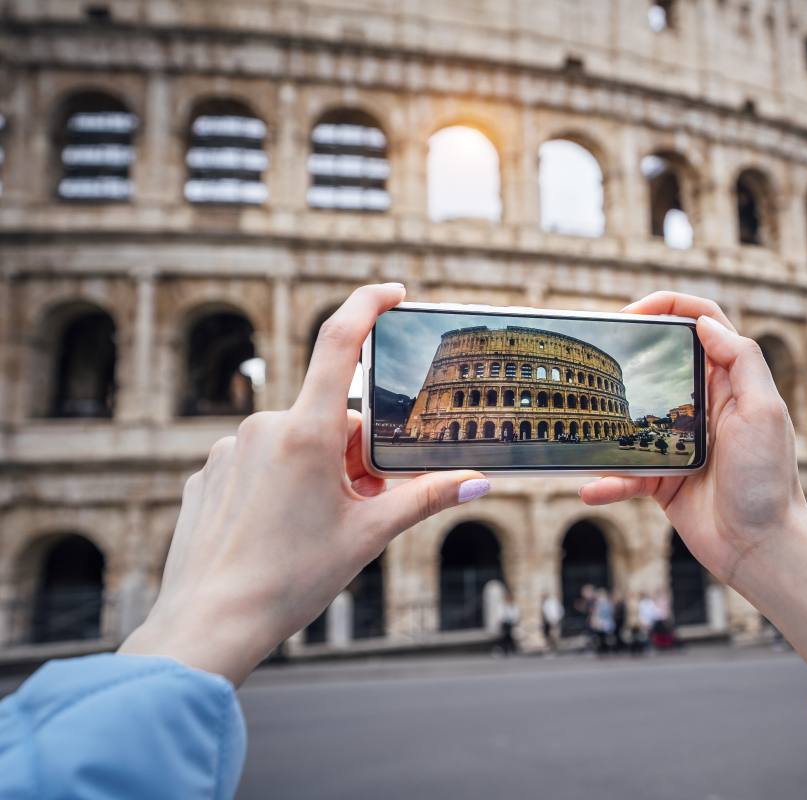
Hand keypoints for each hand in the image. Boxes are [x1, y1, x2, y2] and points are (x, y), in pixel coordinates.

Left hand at [119, 284, 490, 685]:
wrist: (210, 624)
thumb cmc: (290, 580)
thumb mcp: (368, 535)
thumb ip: (425, 498)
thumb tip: (478, 482)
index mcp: (307, 432)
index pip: (339, 343)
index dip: (367, 304)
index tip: (392, 292)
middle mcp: (264, 428)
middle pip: (331, 418)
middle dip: (357, 452)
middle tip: (366, 503)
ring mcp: (230, 451)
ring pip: (295, 443)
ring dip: (320, 470)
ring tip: (321, 527)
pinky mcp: (210, 475)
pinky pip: (260, 464)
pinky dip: (282, 485)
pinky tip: (281, 532)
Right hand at [581, 292, 806, 680]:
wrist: (762, 548)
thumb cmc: (769, 481)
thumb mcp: (764, 412)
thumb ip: (741, 362)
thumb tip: (705, 323)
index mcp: (731, 383)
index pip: (702, 324)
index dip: (668, 308)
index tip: (632, 313)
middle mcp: (704, 407)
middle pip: (661, 364)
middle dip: (628, 354)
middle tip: (596, 354)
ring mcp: (680, 443)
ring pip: (634, 419)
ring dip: (607, 421)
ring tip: (580, 420)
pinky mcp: (664, 480)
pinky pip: (626, 473)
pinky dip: (607, 481)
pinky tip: (589, 487)